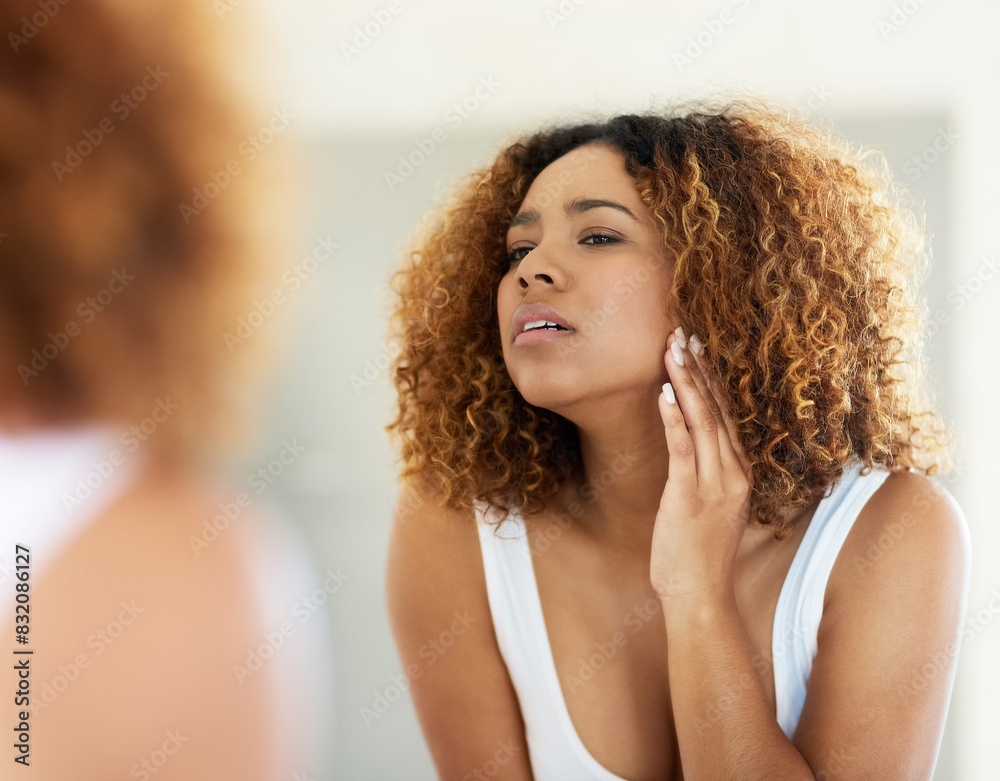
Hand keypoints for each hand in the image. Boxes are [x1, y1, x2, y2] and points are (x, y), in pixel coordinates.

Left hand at [650, 327, 753, 606]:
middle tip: (682, 335)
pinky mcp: (690, 496)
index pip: (724, 416)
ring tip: (672, 350)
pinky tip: (664, 392)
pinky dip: (673, 418)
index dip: (709, 381)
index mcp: (738, 474)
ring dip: (685, 382)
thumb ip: (704, 476)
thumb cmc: (699, 557)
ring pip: (702, 421)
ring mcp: (714, 485)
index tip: (696, 350)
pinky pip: (683, 449)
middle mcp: (732, 473)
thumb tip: (687, 448)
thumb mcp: (709, 509)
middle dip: (697, 370)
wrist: (702, 597)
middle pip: (716, 410)